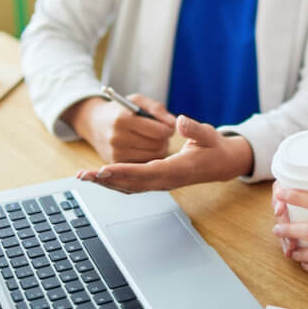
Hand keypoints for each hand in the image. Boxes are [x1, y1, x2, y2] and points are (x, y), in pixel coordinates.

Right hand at [64, 94, 175, 163]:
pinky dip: (149, 157)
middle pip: (157, 146)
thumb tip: (175, 124)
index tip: (167, 126)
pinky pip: (144, 165)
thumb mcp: (138, 101)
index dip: (168, 128)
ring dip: (158, 149)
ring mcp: (116, 153)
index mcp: (122, 119)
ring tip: (153, 139)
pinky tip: (144, 148)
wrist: (95, 123)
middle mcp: (117, 138)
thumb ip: (158, 109)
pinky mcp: (117, 164)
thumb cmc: (121, 110)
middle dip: (164, 139)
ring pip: (153, 157)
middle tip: (161, 133)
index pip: (158, 131)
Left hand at [76, 115, 253, 192]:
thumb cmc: (215, 148)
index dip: (125, 172)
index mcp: (177, 169)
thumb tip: (179, 122)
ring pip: (130, 186)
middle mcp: (166, 180)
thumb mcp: (209, 135)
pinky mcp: (158, 180)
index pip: (146, 172)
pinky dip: (116, 182)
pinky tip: (101, 178)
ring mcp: (161, 182)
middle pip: (132, 183)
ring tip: (85, 177)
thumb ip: (194, 129)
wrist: (222, 164)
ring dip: (107, 183)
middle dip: (107, 180)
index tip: (105, 170)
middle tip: (84, 175)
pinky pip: (133, 185)